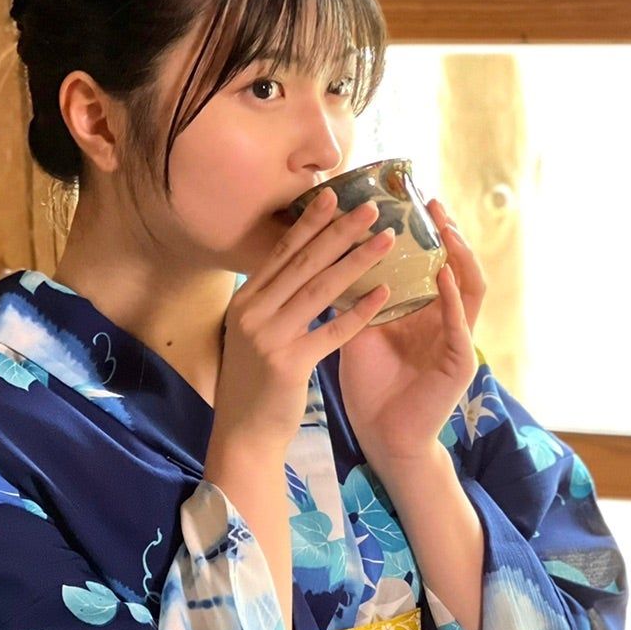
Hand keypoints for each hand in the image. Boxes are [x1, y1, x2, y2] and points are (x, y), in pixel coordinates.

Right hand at [211, 188, 394, 454]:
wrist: (243, 433)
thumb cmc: (256, 383)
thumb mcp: (256, 333)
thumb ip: (273, 301)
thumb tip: (300, 266)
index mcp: (245, 301)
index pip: (282, 253)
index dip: (310, 223)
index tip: (334, 195)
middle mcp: (252, 313)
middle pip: (304, 263)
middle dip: (340, 232)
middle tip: (371, 208)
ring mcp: (268, 338)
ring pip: (320, 290)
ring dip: (357, 261)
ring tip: (387, 240)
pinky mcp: (289, 364)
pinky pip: (332, 331)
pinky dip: (360, 312)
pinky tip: (385, 294)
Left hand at [338, 198, 484, 468]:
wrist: (382, 437)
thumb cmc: (372, 387)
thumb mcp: (360, 332)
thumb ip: (356, 299)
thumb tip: (332, 257)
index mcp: (425, 312)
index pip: (432, 262)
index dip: (426, 232)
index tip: (410, 201)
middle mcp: (447, 321)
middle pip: (457, 266)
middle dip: (448, 233)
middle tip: (433, 201)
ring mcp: (458, 341)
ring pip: (471, 288)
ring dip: (459, 256)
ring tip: (445, 228)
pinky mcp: (459, 364)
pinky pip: (461, 324)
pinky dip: (453, 298)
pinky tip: (440, 276)